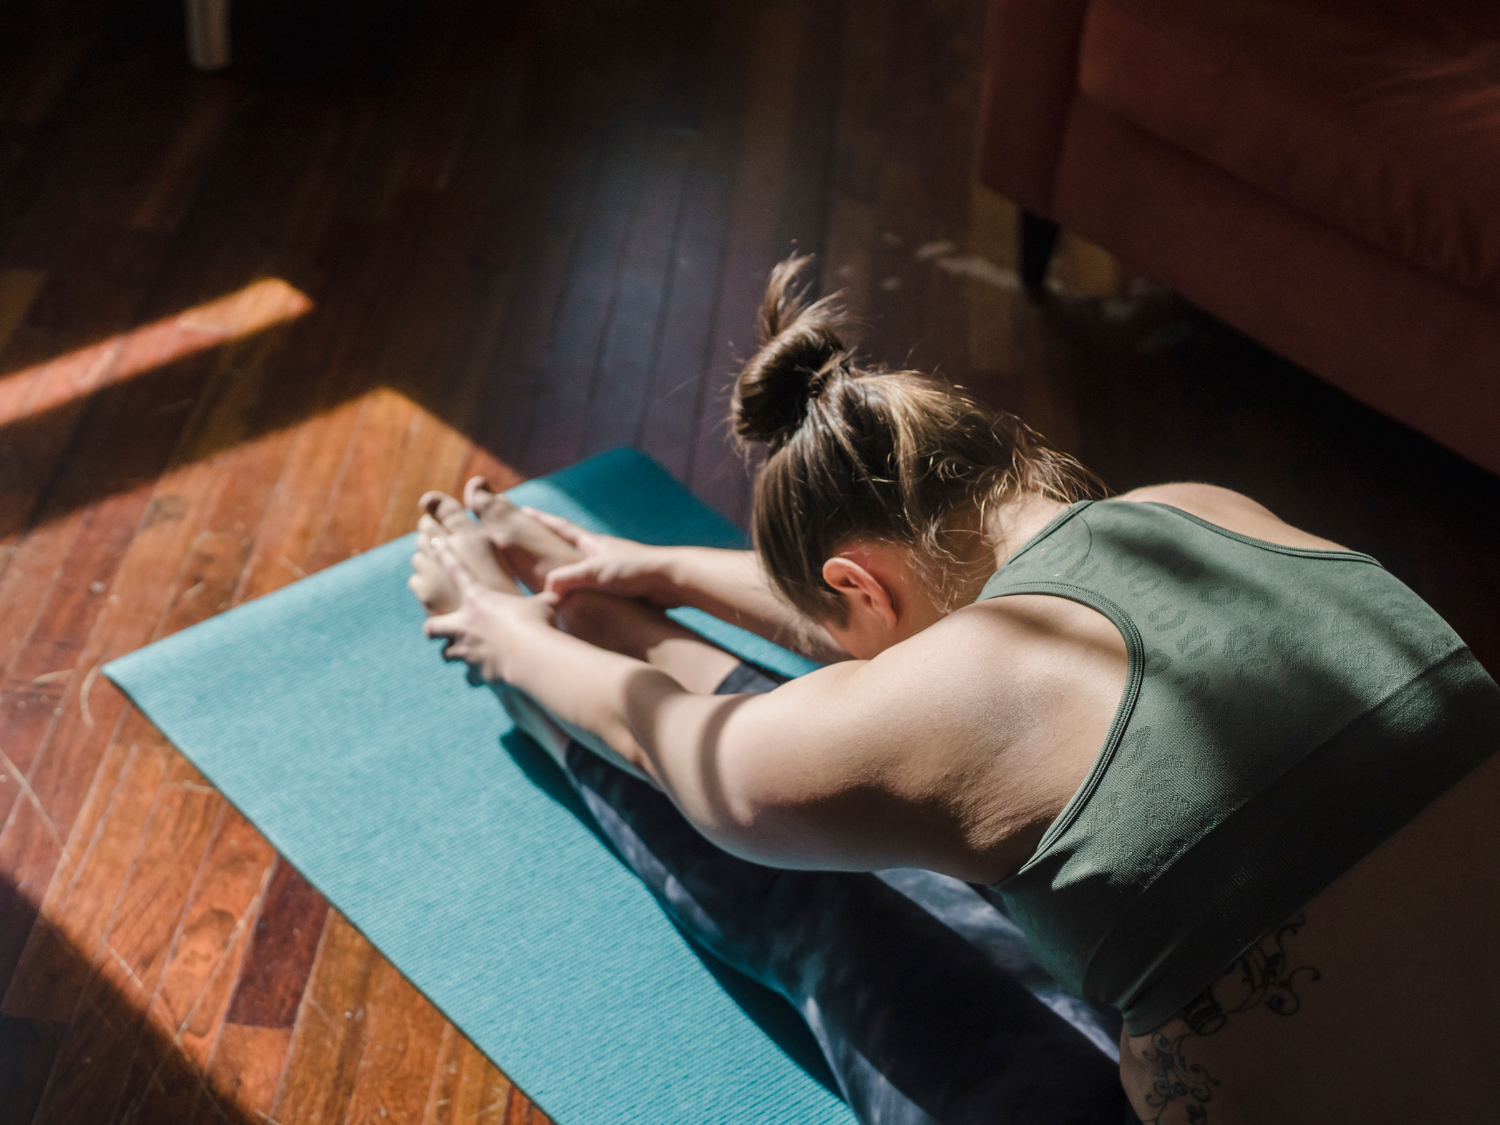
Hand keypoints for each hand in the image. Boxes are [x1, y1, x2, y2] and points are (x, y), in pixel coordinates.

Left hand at [422, 538, 558, 681]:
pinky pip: (471, 677)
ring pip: (446, 655)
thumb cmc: (538, 623)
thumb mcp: (545, 604)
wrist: (531, 657)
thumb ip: (544, 600)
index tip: (434, 541)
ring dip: (456, 655)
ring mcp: (466, 651)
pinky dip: (477, 677)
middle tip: (439, 630)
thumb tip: (561, 593)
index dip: (444, 553)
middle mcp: (464, 625)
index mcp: (478, 599)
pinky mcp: (475, 673)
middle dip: (434, 630)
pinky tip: (488, 677)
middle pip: (432, 627)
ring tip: (468, 656)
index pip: (457, 569)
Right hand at [523, 508, 675, 604]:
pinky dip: (585, 591)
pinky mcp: (625, 587)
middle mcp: (603, 553)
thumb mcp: (595, 573)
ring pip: (584, 569)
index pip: (560, 528)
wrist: (672, 580)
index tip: (523, 510)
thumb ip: (567, 579)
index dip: (541, 520)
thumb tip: (546, 589)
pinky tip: (583, 602)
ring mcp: (615, 569)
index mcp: (594, 544)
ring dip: (569, 569)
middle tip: (533, 539)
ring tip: (555, 575)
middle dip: (552, 542)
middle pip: (571, 545)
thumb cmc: (635, 572)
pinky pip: (597, 588)